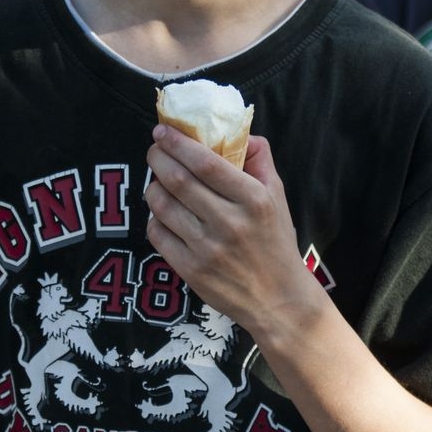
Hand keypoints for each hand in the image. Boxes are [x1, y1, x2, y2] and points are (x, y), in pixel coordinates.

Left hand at [145, 128, 317, 335]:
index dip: (179, 143)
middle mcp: (229, 223)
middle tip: (154, 149)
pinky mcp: (191, 271)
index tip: (163, 130)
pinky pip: (158, 234)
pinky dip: (154, 217)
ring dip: (153, 186)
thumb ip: (260, 159)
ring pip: (163, 206)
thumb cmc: (276, 242)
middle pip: (178, 180)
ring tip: (158, 179)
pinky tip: (163, 212)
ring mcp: (207, 249)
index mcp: (253, 199)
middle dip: (158, 158)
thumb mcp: (277, 196)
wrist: (279, 300)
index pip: (206, 164)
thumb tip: (236, 132)